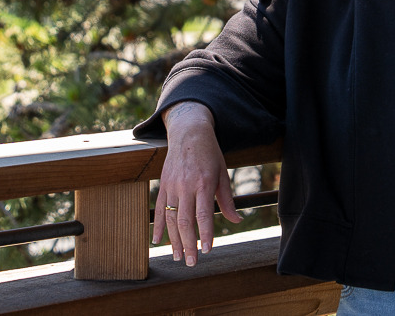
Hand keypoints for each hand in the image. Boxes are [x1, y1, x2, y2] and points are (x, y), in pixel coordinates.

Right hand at [152, 102, 241, 266]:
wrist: (189, 133)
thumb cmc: (210, 154)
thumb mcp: (222, 174)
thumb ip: (227, 200)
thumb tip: (236, 220)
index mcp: (203, 184)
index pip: (203, 215)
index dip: (205, 235)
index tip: (207, 250)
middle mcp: (185, 186)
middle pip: (184, 221)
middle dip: (188, 244)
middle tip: (191, 262)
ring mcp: (172, 186)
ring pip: (169, 218)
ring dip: (173, 240)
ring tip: (177, 256)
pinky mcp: (163, 185)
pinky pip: (159, 208)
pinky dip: (158, 226)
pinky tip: (158, 241)